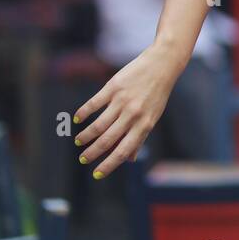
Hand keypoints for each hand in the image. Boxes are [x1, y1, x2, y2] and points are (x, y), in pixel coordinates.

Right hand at [73, 45, 180, 178]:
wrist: (162, 65)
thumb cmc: (157, 94)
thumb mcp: (153, 117)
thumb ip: (140, 137)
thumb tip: (131, 159)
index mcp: (144, 125)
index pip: (124, 151)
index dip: (109, 164)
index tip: (97, 174)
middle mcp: (133, 115)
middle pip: (107, 140)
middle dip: (93, 153)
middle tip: (83, 159)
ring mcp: (122, 101)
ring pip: (98, 124)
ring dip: (86, 136)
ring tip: (79, 142)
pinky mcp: (113, 87)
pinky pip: (94, 104)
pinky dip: (83, 113)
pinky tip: (77, 120)